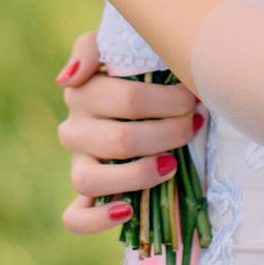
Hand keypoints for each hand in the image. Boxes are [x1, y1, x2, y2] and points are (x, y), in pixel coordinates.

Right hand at [55, 29, 205, 234]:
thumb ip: (90, 49)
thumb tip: (70, 78)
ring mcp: (77, 163)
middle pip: (119, 141)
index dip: (168, 102)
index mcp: (82, 92)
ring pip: (89, 180)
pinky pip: (74, 217)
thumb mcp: (113, 45)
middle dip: (167, 134)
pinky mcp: (84, 194)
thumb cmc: (134, 68)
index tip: (193, 98)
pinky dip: (98, 219)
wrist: (138, 95)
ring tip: (171, 165)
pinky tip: (126, 209)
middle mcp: (74, 130)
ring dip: (138, 174)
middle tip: (193, 126)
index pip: (128, 101)